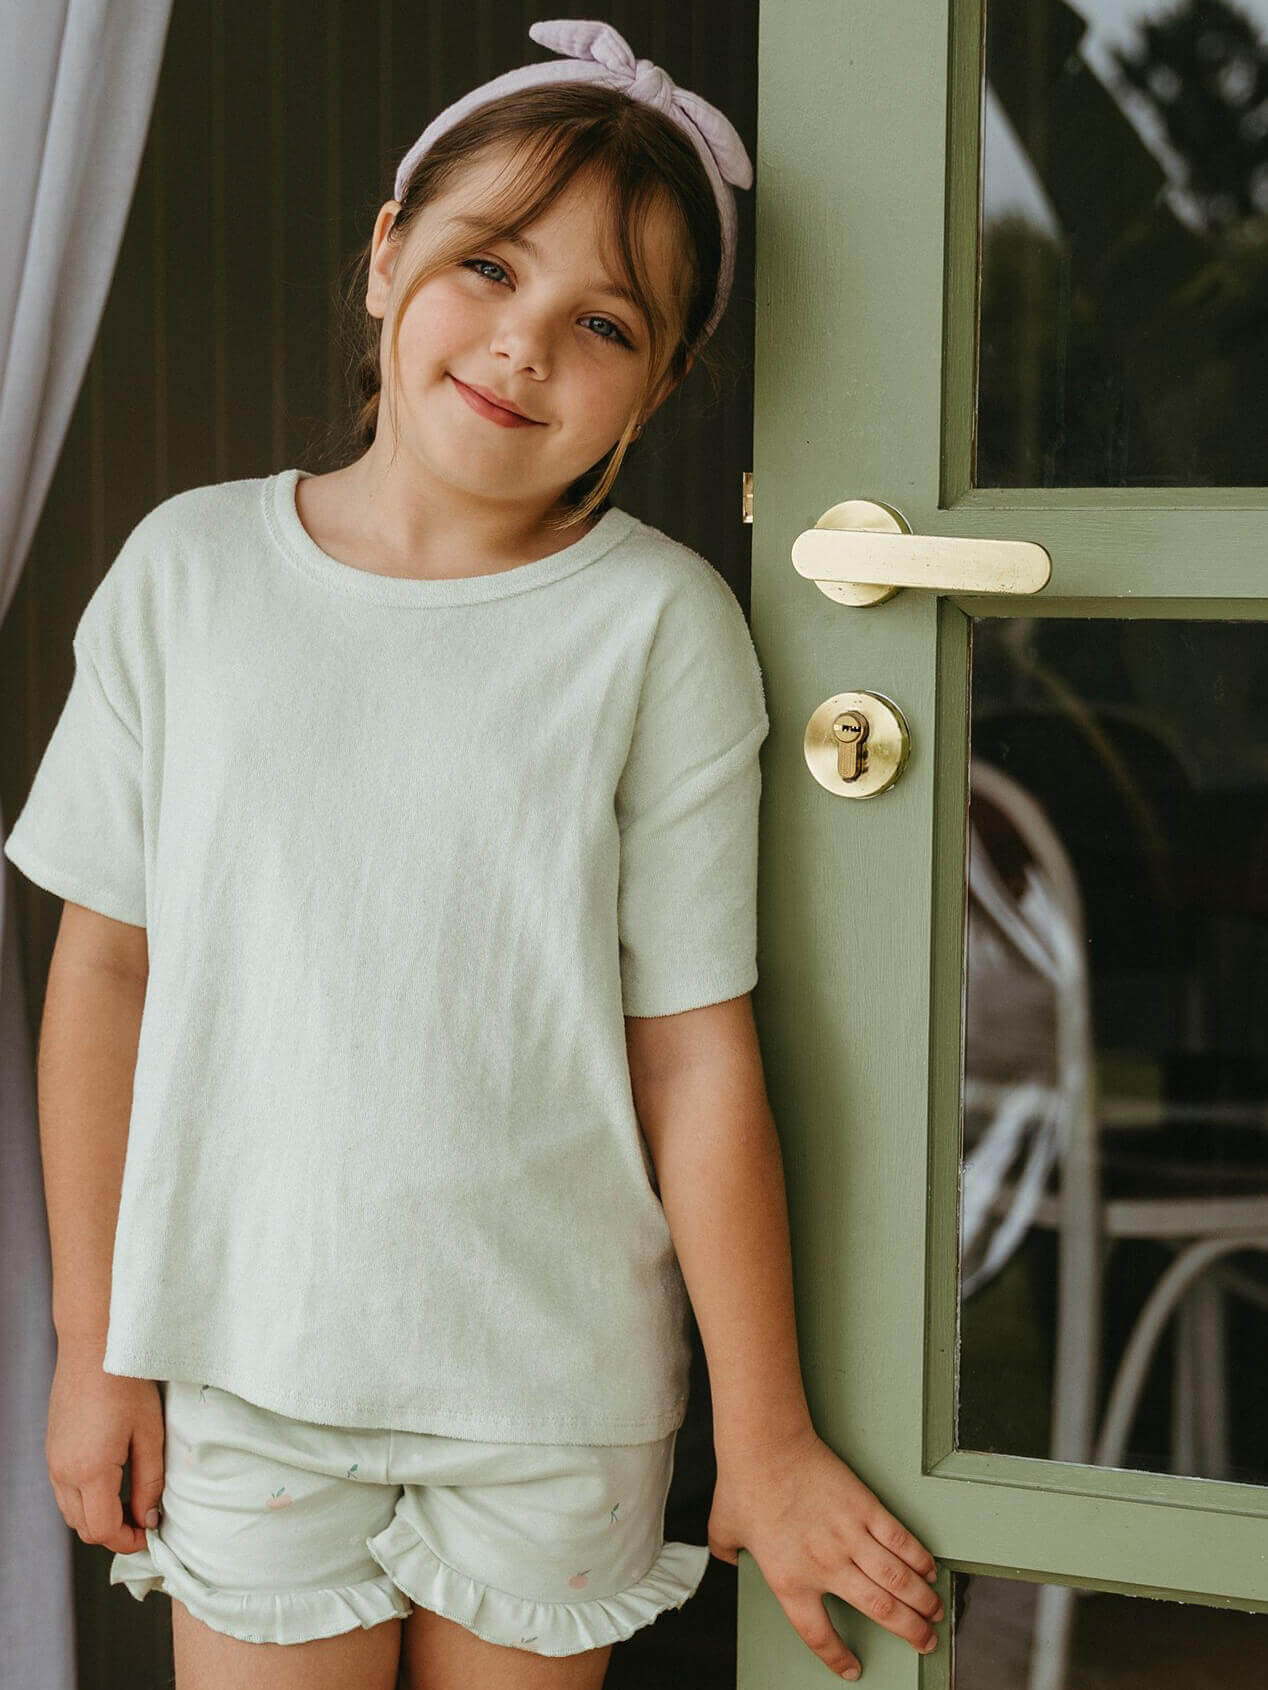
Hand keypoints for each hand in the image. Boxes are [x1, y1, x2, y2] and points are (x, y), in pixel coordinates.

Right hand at [47, 1338, 164, 1554]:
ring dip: (97, 1517)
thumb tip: (149, 1519)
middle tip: (143, 1522)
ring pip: (71, 1513)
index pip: (104, 1530)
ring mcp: (52, 1462)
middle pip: (84, 1528)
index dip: (129, 1542)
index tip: (151, 1535)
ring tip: (129, 1503)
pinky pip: (64, 1491)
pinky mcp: (50, 1451)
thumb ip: (149, 1482)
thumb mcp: (149, 1434)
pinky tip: (110, 1482)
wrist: (93, 1347)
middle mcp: (63, 1473)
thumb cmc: (127, 1385)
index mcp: (90, 1472)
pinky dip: (85, 1499)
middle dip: (114, 1533)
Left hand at [708, 1424, 943, 1680]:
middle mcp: (825, 1566)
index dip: (838, 1658)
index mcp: (790, 1581)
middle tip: (925, 1642)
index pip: (818, 1635)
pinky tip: (928, 1569)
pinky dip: (918, 1558)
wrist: (767, 1445)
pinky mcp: (864, 1507)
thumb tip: (723, 1557)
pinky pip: (900, 1540)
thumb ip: (726, 1551)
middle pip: (879, 1611)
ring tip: (934, 1612)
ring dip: (922, 1600)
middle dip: (909, 1632)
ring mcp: (849, 1536)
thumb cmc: (744, 1483)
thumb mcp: (723, 1528)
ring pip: (897, 1580)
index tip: (853, 1668)